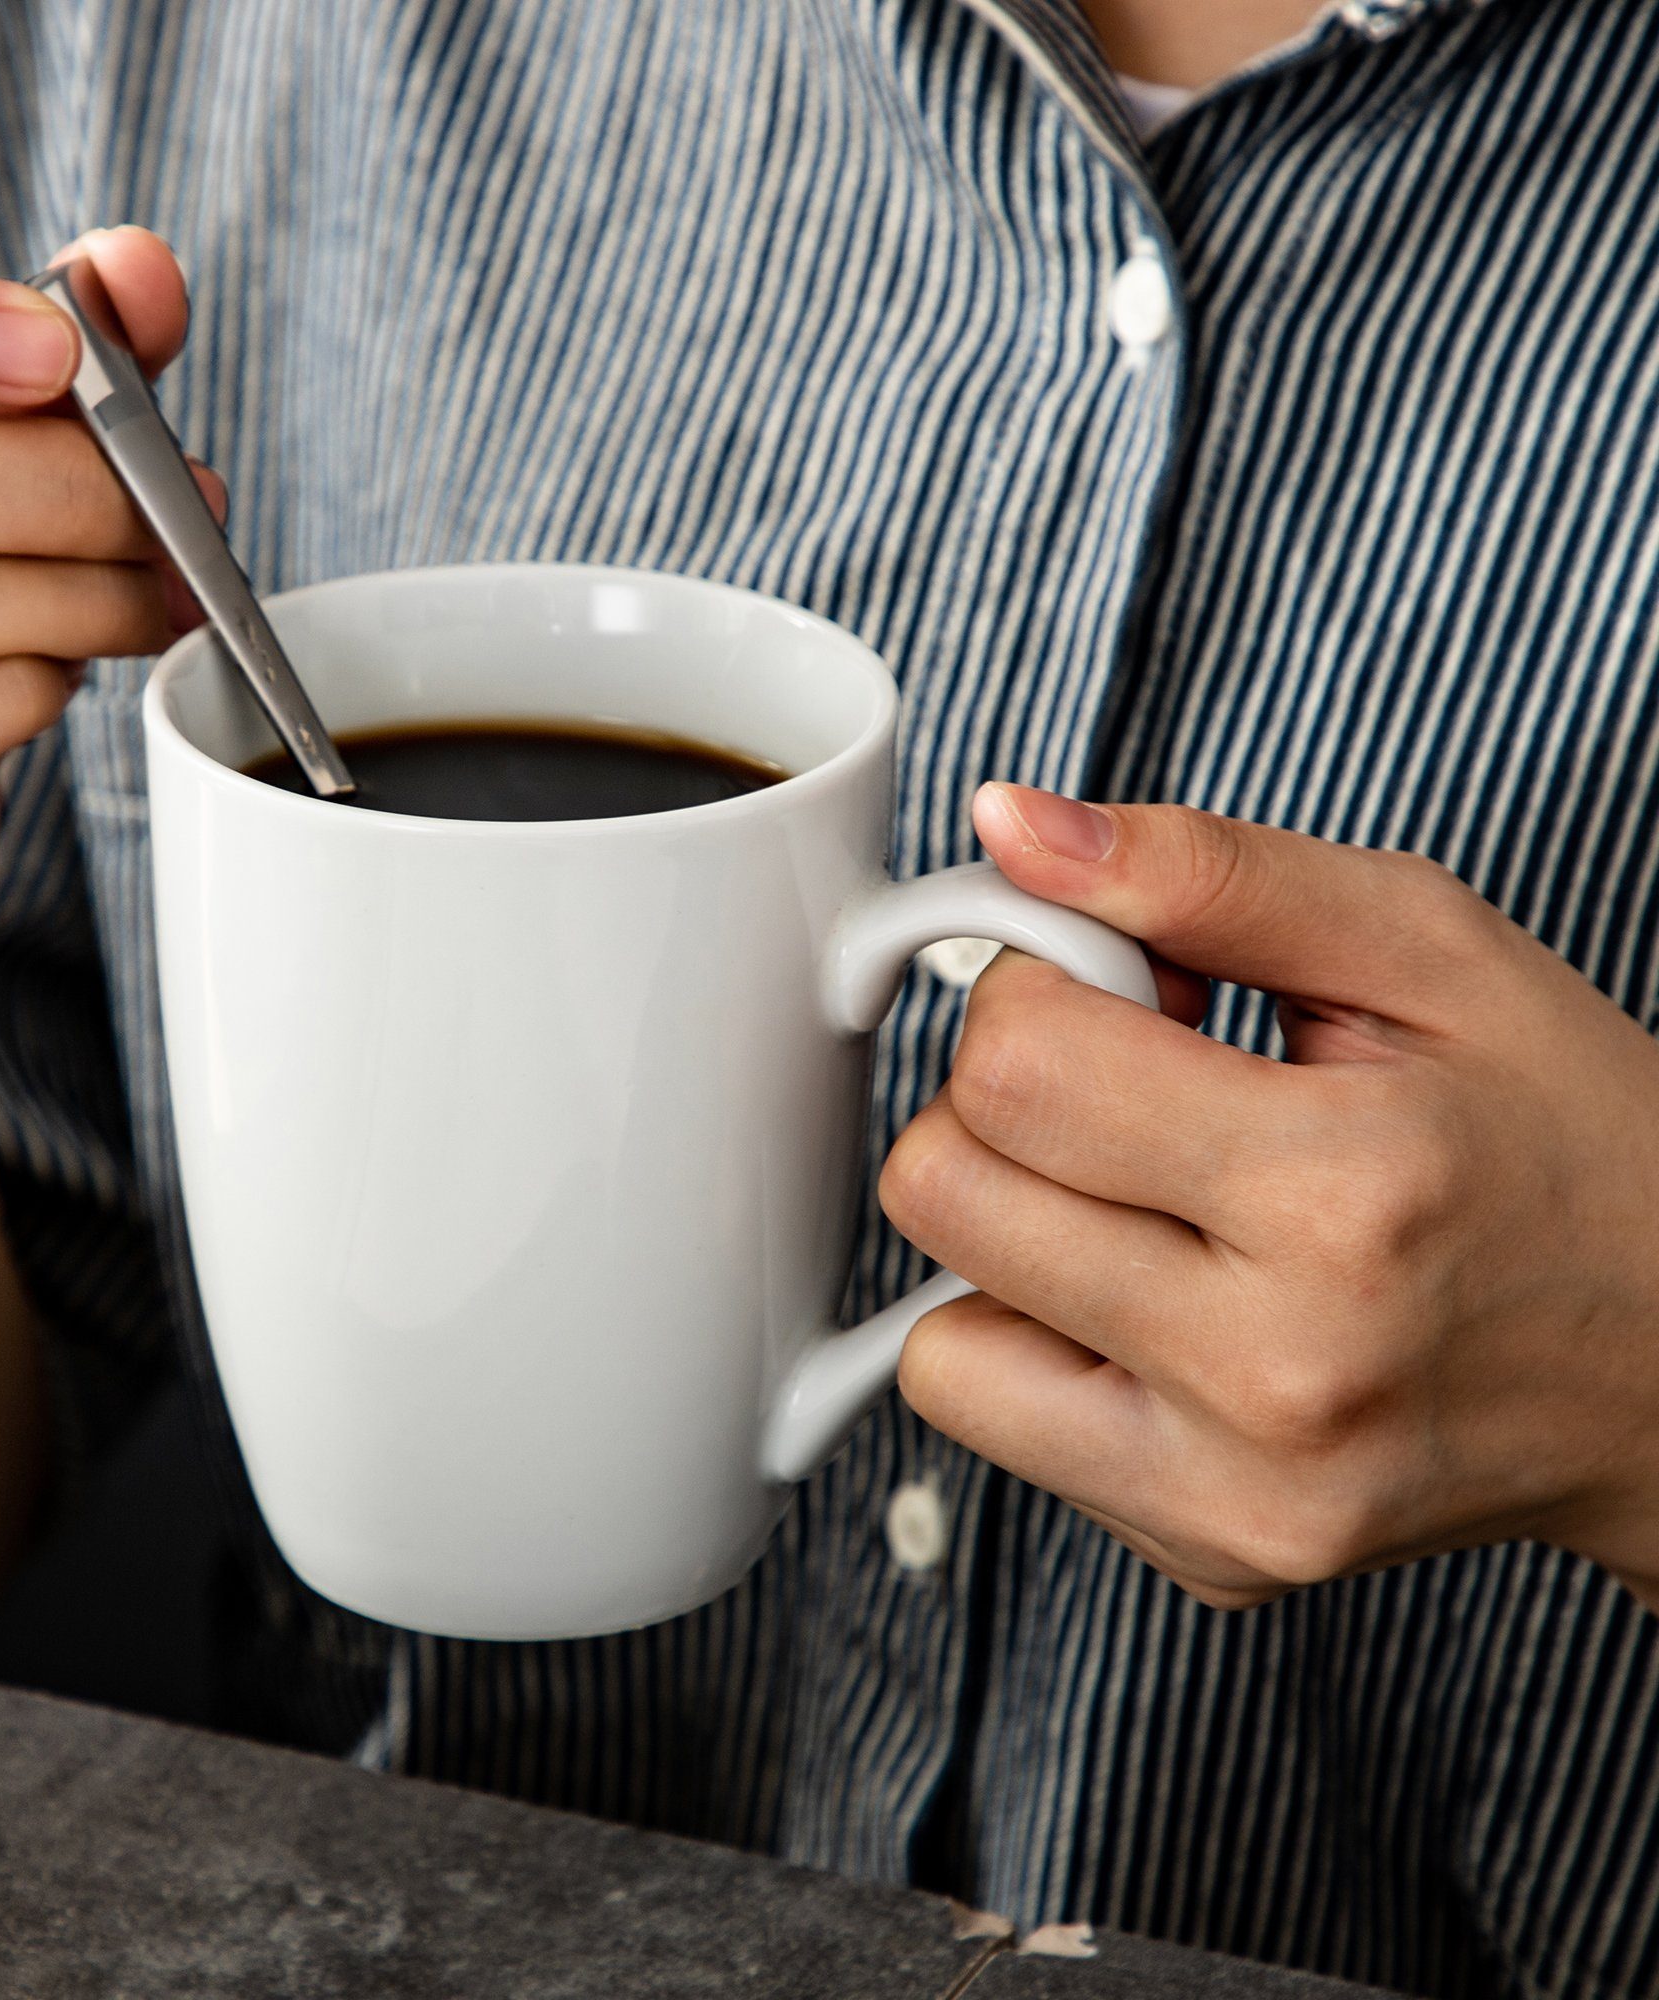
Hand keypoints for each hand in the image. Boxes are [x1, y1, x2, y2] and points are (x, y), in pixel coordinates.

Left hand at [880, 783, 1658, 1611]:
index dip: (1037, 994)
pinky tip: (1159, 1307)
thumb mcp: (1427, 951)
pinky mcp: (1209, 1560)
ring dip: (1008, 1241)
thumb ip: (1202, 873)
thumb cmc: (1568, 1142)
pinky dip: (1041, 1347)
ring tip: (1148, 1206)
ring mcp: (1237, 1494)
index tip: (1119, 997)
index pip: (1012, 1066)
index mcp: (1343, 1191)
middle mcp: (1278, 1371)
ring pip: (933, 1333)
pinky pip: (996, 1424)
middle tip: (1137, 1097)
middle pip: (942, 1191)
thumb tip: (1008, 829)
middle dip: (1006, 1107)